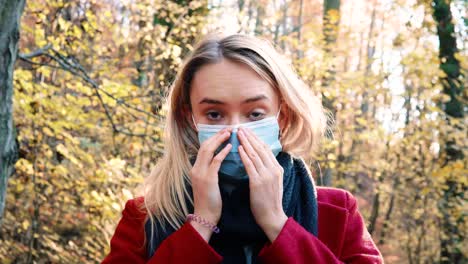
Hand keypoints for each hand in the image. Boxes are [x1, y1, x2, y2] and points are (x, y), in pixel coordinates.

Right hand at [190, 127, 231, 224]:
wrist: (205, 216)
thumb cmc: (210, 202)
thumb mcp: (208, 183)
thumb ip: (211, 171)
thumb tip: (219, 160)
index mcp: (196, 169)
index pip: (203, 148)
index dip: (213, 139)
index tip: (223, 132)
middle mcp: (196, 168)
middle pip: (204, 146)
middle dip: (216, 135)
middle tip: (228, 128)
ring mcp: (200, 173)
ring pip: (208, 150)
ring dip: (219, 140)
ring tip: (229, 133)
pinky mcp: (207, 179)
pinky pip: (215, 161)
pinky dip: (223, 152)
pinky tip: (230, 147)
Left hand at [237, 126, 287, 241]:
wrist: (272, 217)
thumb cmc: (270, 201)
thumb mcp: (274, 182)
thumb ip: (269, 170)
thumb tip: (261, 160)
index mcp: (277, 169)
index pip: (266, 149)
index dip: (257, 139)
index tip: (249, 131)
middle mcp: (273, 170)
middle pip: (260, 148)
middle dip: (250, 137)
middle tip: (241, 128)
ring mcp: (266, 176)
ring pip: (255, 154)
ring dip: (246, 142)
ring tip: (238, 134)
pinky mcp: (258, 182)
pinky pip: (250, 165)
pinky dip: (245, 155)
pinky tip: (239, 148)